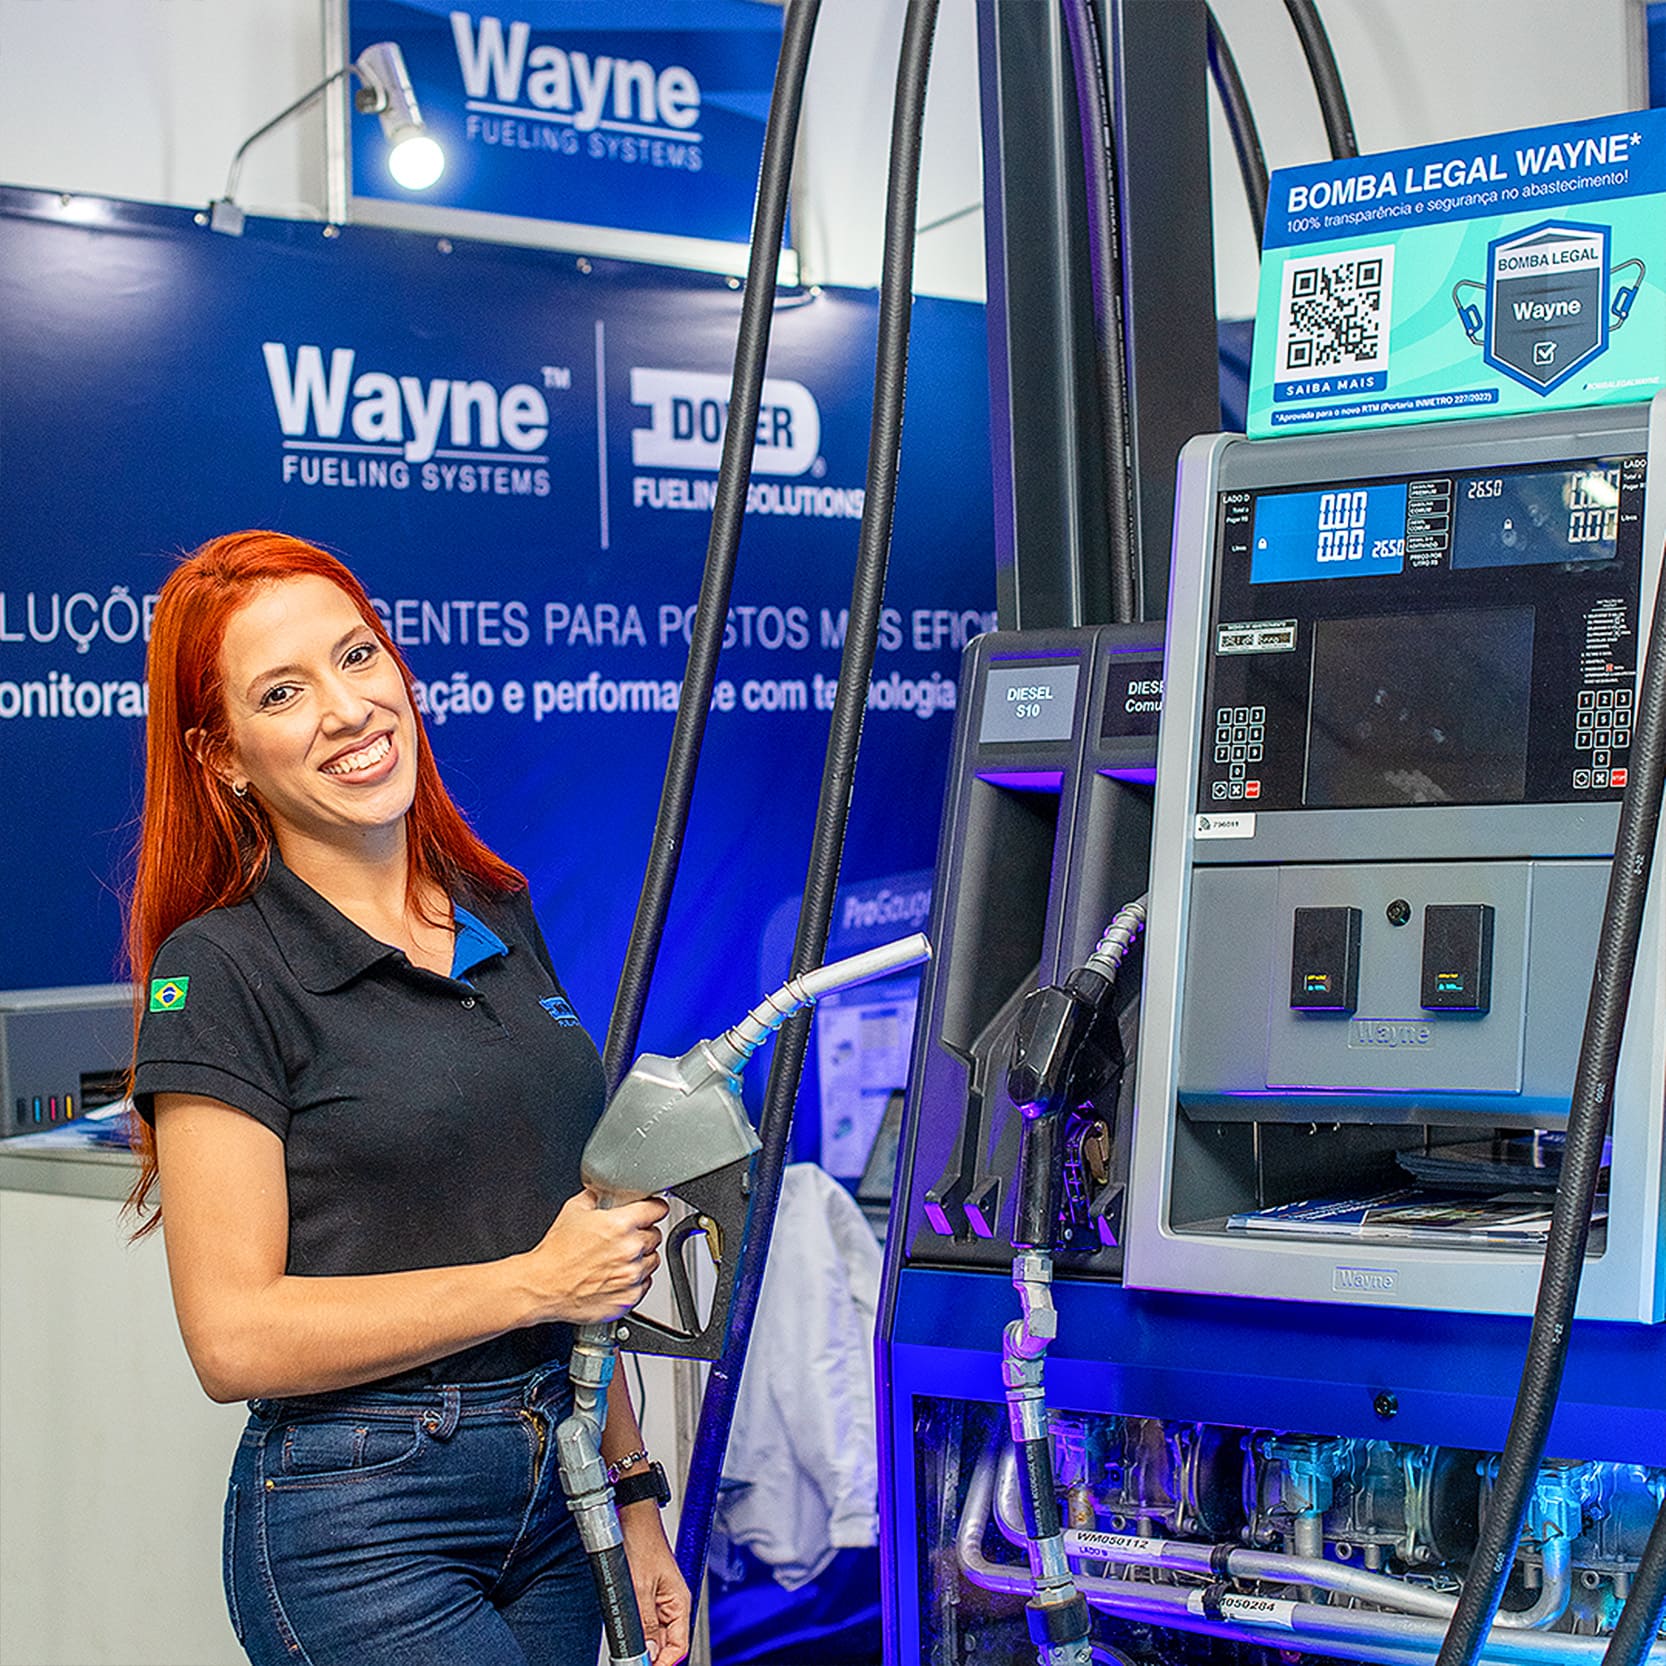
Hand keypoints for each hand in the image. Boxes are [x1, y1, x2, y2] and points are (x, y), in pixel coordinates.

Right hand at [522, 1189, 665, 1324]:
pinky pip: (644, 1284)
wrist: (543, 1286)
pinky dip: (634, 1280)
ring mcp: (631, 1276)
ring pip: (652, 1261)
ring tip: (616, 1259)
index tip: (652, 1211)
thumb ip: (595, 1195)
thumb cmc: (556, 1253)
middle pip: (655, 1235)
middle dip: (642, 1234)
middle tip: (622, 1239)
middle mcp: (630, 1250)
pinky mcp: (628, 1297)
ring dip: (640, 1258)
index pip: (657, 1209)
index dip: (654, 1208)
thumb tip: (603, 1190)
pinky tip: (614, 1276)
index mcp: (621, 1224)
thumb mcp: (573, 1210)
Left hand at [621, 1510, 689, 1665]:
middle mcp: (672, 1603)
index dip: (663, 1663)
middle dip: (650, 1655)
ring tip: (626, 1649)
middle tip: (631, 1660)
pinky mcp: (647, 1594)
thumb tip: (646, 1652)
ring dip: (641, 1643)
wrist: (632, 1517)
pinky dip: (635, 1630)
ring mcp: (659, 1599)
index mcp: (679, 1601)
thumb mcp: (640, 1587)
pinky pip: (644, 1622)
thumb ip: (644, 1622)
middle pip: (665, 1643)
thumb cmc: (642, 1540)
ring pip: (653, 1635)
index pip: (678, 1646)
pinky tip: (624, 1631)